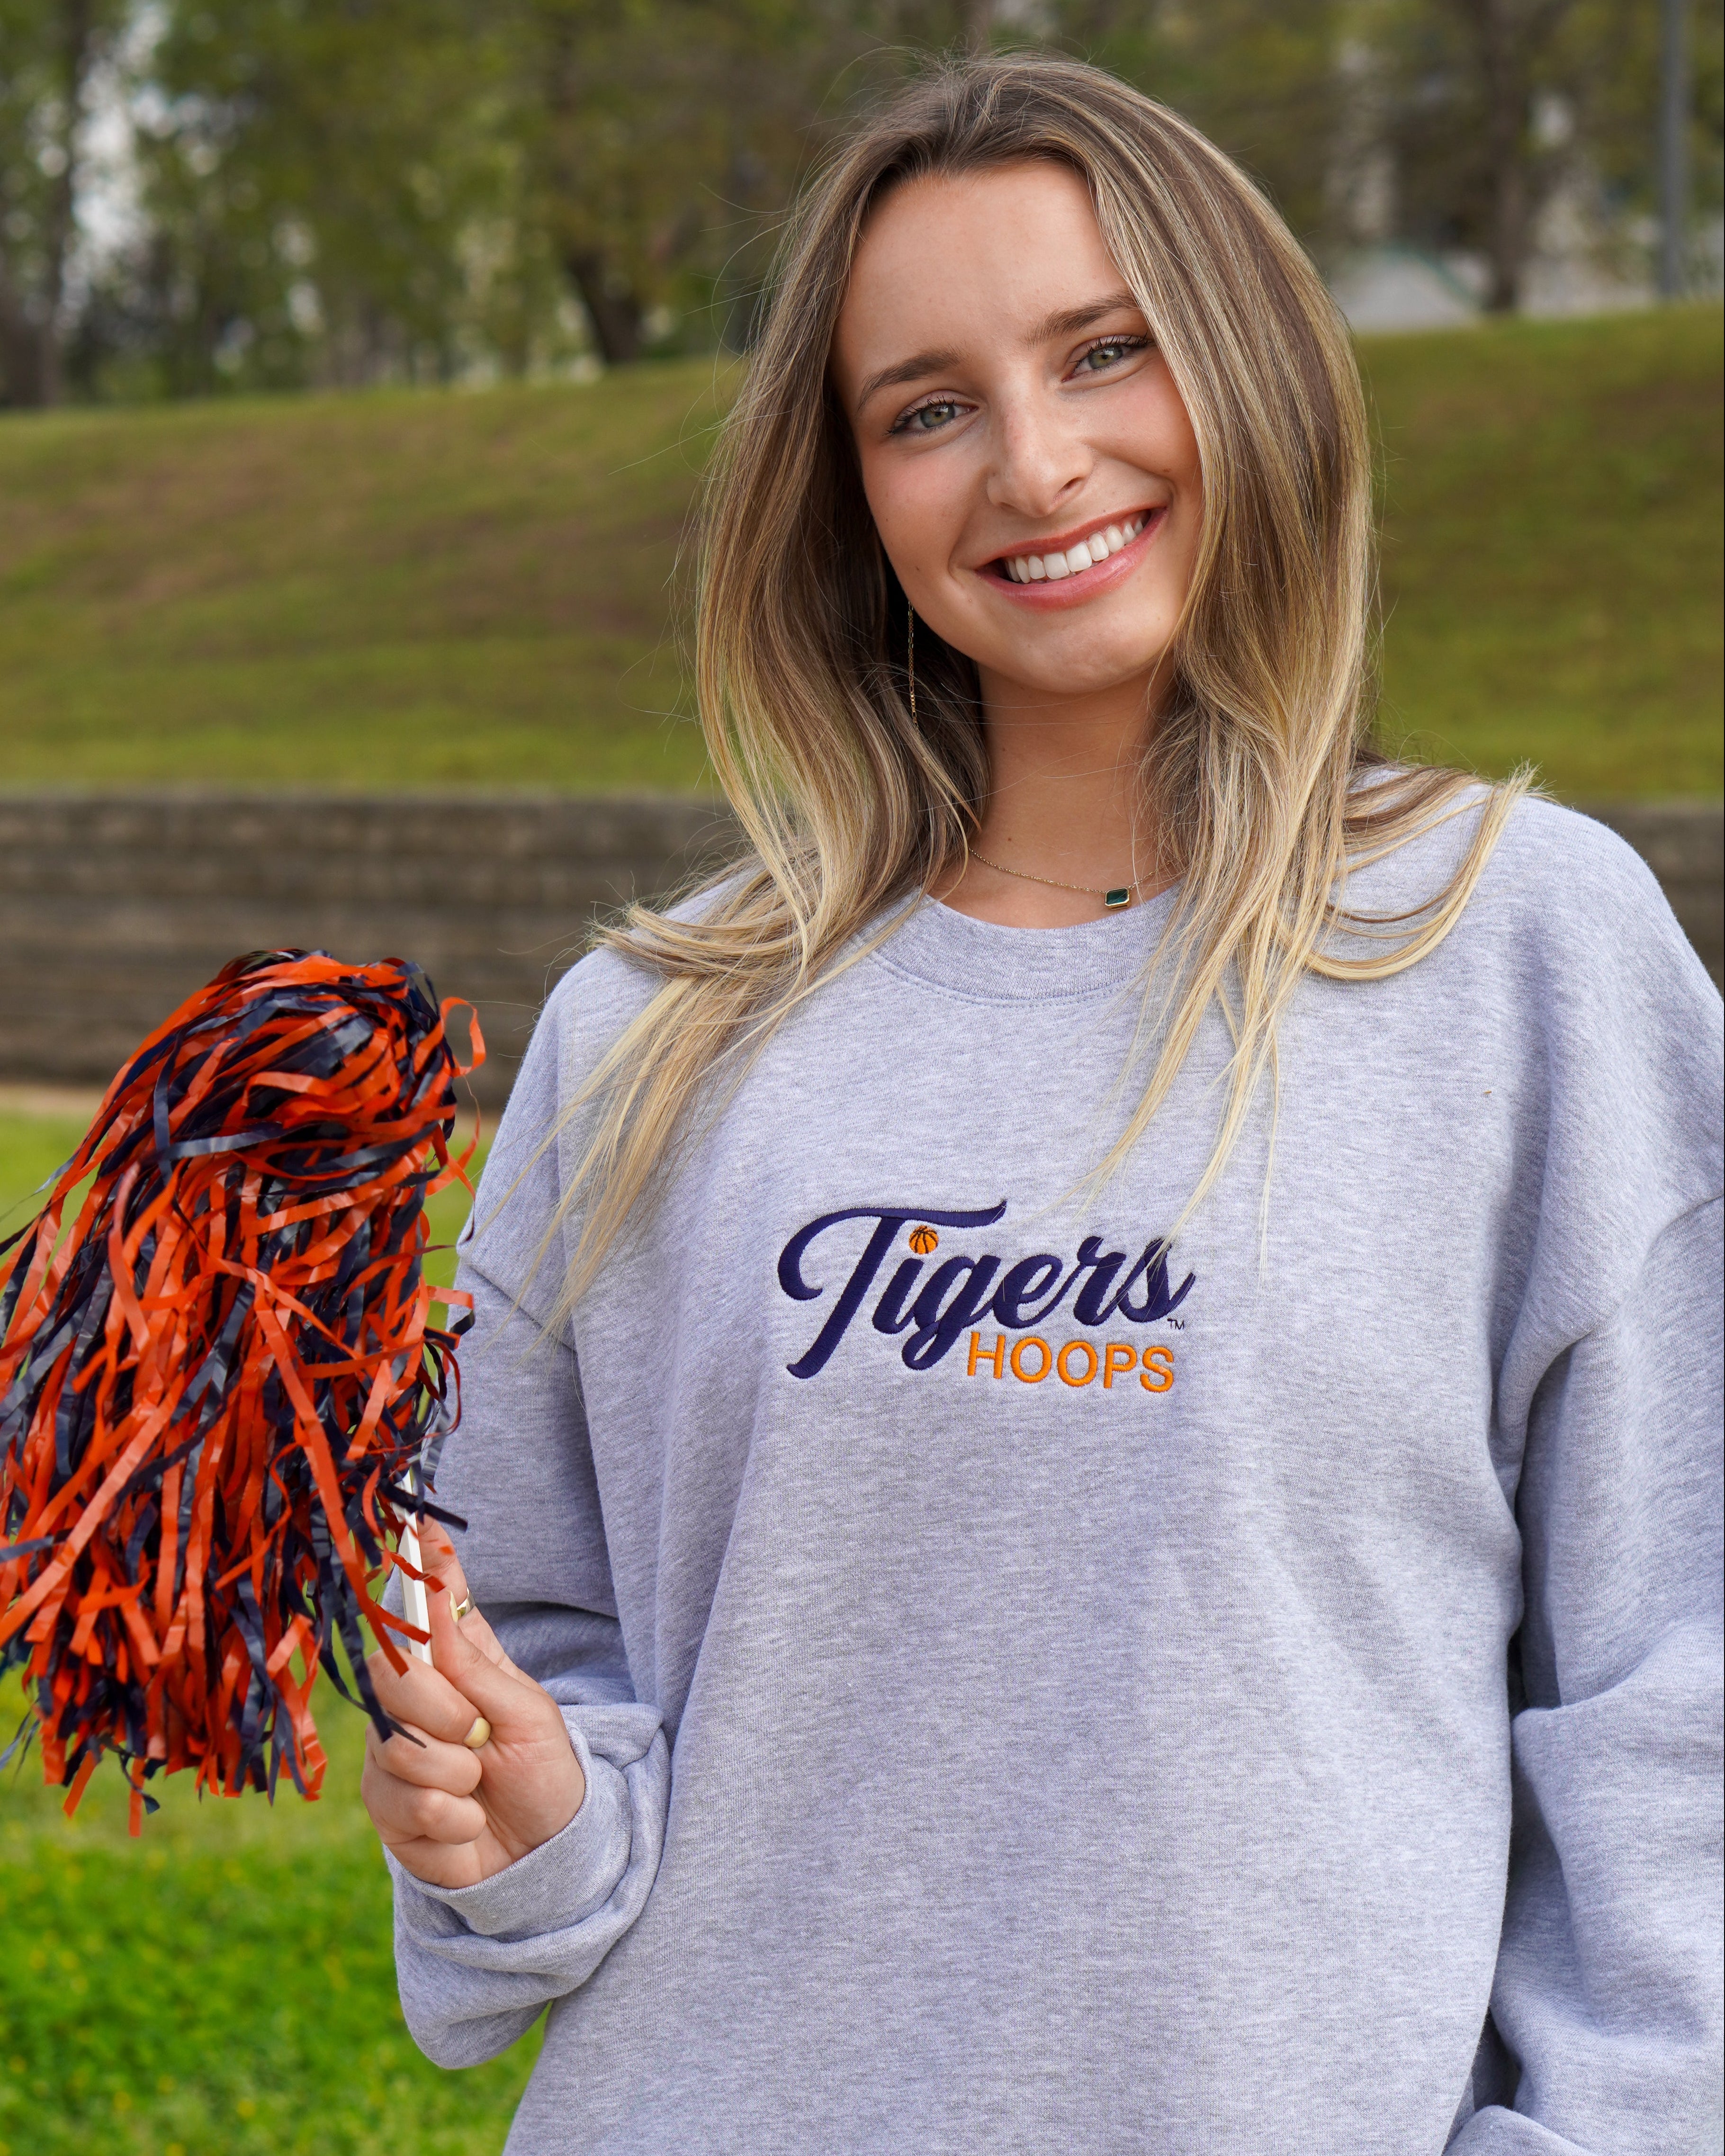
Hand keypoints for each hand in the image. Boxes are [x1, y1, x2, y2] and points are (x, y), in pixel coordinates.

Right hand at [360, 1520, 586, 1888]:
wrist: (548, 1856)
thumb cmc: (546, 1775)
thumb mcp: (529, 1714)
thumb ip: (475, 1665)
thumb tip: (439, 1592)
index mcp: (456, 1666)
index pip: (426, 1608)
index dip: (421, 1566)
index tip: (422, 1522)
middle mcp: (413, 1703)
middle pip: (391, 1678)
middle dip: (442, 1712)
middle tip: (479, 1737)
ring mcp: (393, 1755)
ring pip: (397, 1749)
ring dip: (455, 1774)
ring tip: (480, 1786)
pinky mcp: (387, 1809)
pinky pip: (405, 1804)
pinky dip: (453, 1820)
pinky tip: (468, 1822)